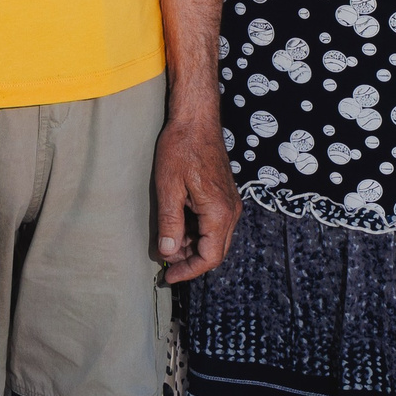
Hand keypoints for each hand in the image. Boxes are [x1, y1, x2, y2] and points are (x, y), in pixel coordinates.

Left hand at [152, 111, 240, 281]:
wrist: (196, 119)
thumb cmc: (181, 148)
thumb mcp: (169, 187)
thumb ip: (170, 223)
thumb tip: (169, 253)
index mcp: (219, 212)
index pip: (209, 257)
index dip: (188, 271)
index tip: (168, 275)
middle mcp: (230, 210)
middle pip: (215, 251)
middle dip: (190, 261)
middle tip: (165, 261)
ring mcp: (230, 202)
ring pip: (215, 238)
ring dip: (193, 245)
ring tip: (167, 241)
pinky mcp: (225, 195)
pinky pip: (215, 223)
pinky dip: (197, 231)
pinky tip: (178, 224)